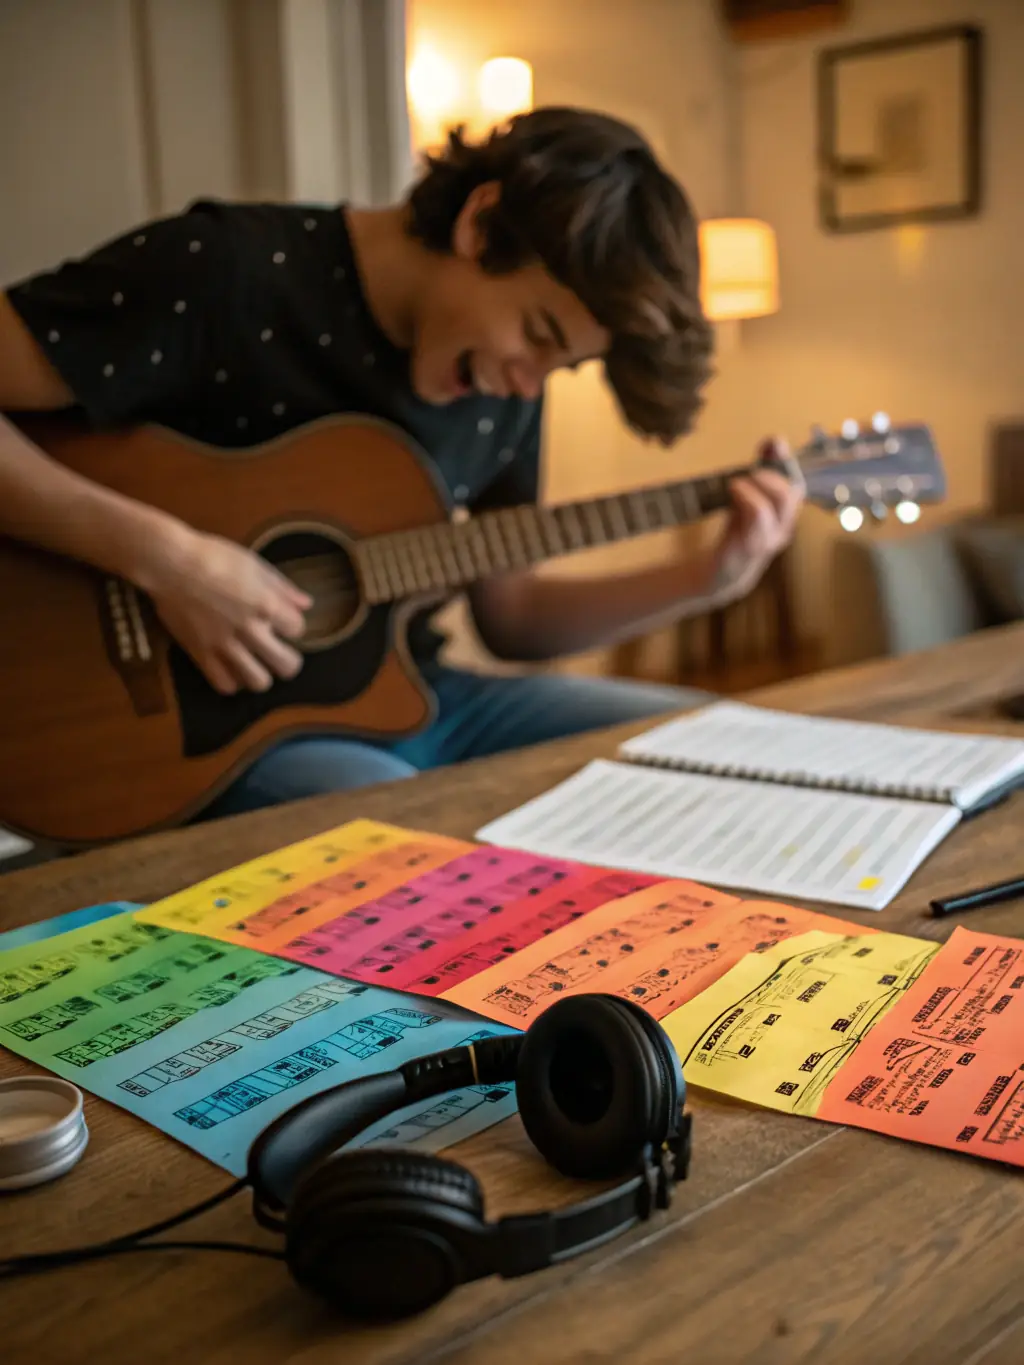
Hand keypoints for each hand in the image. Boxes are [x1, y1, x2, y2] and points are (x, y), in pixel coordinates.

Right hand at [145, 528, 311, 693]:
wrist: (170, 564)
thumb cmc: (214, 556)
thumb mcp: (254, 564)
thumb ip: (283, 588)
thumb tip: (307, 605)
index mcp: (266, 605)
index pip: (298, 629)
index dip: (293, 625)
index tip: (283, 621)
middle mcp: (250, 630)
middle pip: (286, 665)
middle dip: (289, 660)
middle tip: (279, 652)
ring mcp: (225, 646)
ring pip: (258, 682)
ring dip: (262, 675)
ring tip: (256, 665)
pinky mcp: (201, 654)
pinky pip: (224, 684)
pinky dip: (233, 681)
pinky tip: (232, 669)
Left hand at [707, 437, 804, 602]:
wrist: (722, 575)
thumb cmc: (737, 533)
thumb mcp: (748, 500)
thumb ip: (760, 472)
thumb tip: (774, 441)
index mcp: (785, 514)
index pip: (796, 484)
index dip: (786, 460)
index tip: (773, 442)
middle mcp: (782, 527)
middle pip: (791, 493)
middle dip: (771, 474)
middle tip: (751, 471)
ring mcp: (768, 538)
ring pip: (776, 502)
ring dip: (758, 485)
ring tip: (739, 482)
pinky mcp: (750, 546)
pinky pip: (757, 516)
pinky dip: (747, 496)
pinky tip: (733, 490)